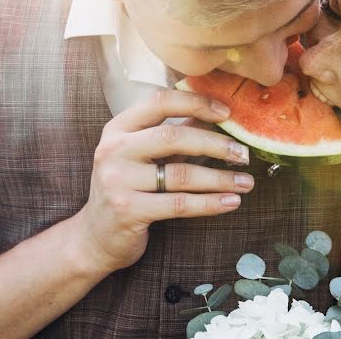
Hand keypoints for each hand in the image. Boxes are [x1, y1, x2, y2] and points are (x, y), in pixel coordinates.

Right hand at [77, 90, 252, 272]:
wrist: (95, 237)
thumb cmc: (126, 189)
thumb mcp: (143, 156)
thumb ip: (173, 135)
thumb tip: (214, 116)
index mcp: (118, 128)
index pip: (160, 103)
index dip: (196, 103)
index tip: (227, 113)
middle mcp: (114, 150)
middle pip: (174, 137)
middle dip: (215, 144)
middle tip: (243, 153)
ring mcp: (118, 180)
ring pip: (181, 174)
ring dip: (220, 178)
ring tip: (246, 182)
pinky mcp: (128, 210)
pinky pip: (179, 204)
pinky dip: (210, 203)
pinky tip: (231, 201)